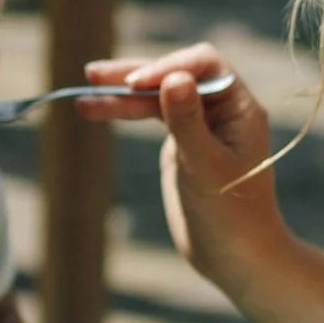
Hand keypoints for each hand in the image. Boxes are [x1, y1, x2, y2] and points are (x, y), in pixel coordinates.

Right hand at [80, 45, 289, 294]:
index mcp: (240, 108)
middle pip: (174, 75)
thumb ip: (188, 121)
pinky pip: (151, 116)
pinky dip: (124, 112)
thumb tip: (174, 77)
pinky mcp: (181, 142)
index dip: (168, 66)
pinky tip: (95, 109)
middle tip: (93, 75)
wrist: (235, 256)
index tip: (136, 83)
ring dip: (121, 94)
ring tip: (83, 96)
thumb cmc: (231, 214)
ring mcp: (200, 124)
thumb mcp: (204, 167)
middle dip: (134, 74)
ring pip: (157, 96)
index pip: (204, 66)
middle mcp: (222, 110)